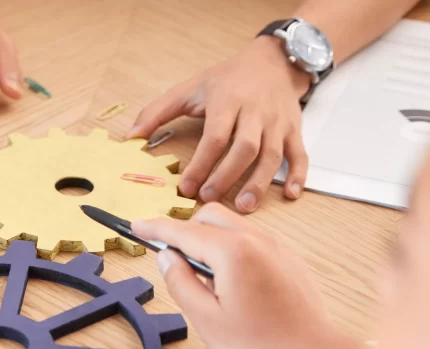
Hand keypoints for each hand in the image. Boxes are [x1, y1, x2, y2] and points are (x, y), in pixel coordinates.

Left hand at [130, 37, 312, 212]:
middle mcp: (255, 113)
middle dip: (226, 176)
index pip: (215, 137)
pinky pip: (300, 154)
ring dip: (259, 183)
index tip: (186, 187)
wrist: (273, 60)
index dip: (200, 164)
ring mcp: (278, 122)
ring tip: (244, 207)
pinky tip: (291, 195)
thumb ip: (158, 112)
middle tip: (208, 199)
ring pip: (272, 155)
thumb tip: (130, 136)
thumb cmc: (228, 79)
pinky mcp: (294, 129)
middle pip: (244, 148)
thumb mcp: (190, 89)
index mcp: (228, 101)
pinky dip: (298, 175)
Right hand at [132, 204, 346, 348]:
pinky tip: (231, 285)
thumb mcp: (206, 320)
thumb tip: (166, 257)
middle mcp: (257, 240)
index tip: (135, 225)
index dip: (155, 228)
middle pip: (210, 216)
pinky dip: (231, 250)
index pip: (183, 231)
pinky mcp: (287, 260)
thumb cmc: (260, 346)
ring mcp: (276, 248)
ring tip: (205, 282)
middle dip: (186, 229)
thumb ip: (180, 283)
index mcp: (233, 252)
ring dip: (209, 241)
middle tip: (172, 259)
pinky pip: (251, 241)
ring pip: (232, 226)